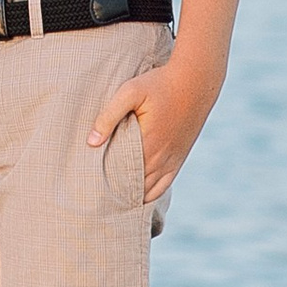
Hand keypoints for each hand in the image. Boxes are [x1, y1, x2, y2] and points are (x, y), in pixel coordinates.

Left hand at [89, 56, 222, 203]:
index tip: (91, 192)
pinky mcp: (179, 156)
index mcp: (149, 143)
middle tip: (96, 202)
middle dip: (118, 194)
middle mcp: (162, 157)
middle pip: (136, 186)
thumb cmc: (159, 84)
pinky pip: (165, 184)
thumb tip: (91, 142)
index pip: (123, 175)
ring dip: (134, 195)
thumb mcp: (130, 92)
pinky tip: (140, 198)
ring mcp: (173, 159)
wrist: (195, 81)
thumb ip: (109, 116)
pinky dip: (152, 193)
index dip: (108, 186)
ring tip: (113, 204)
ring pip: (151, 189)